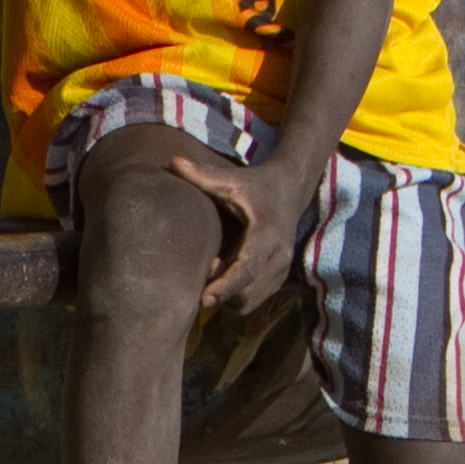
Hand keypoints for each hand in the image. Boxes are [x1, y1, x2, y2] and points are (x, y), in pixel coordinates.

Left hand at [190, 145, 316, 315]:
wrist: (291, 189)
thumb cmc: (257, 185)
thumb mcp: (233, 179)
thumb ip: (204, 175)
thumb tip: (173, 162)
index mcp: (268, 234)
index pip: (248, 268)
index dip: (226, 286)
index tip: (204, 299)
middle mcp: (280, 256)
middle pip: (246, 293)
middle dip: (222, 290)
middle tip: (204, 266)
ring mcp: (282, 270)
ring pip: (249, 302)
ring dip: (228, 295)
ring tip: (215, 267)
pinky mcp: (279, 278)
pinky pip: (253, 300)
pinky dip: (236, 295)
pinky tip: (225, 273)